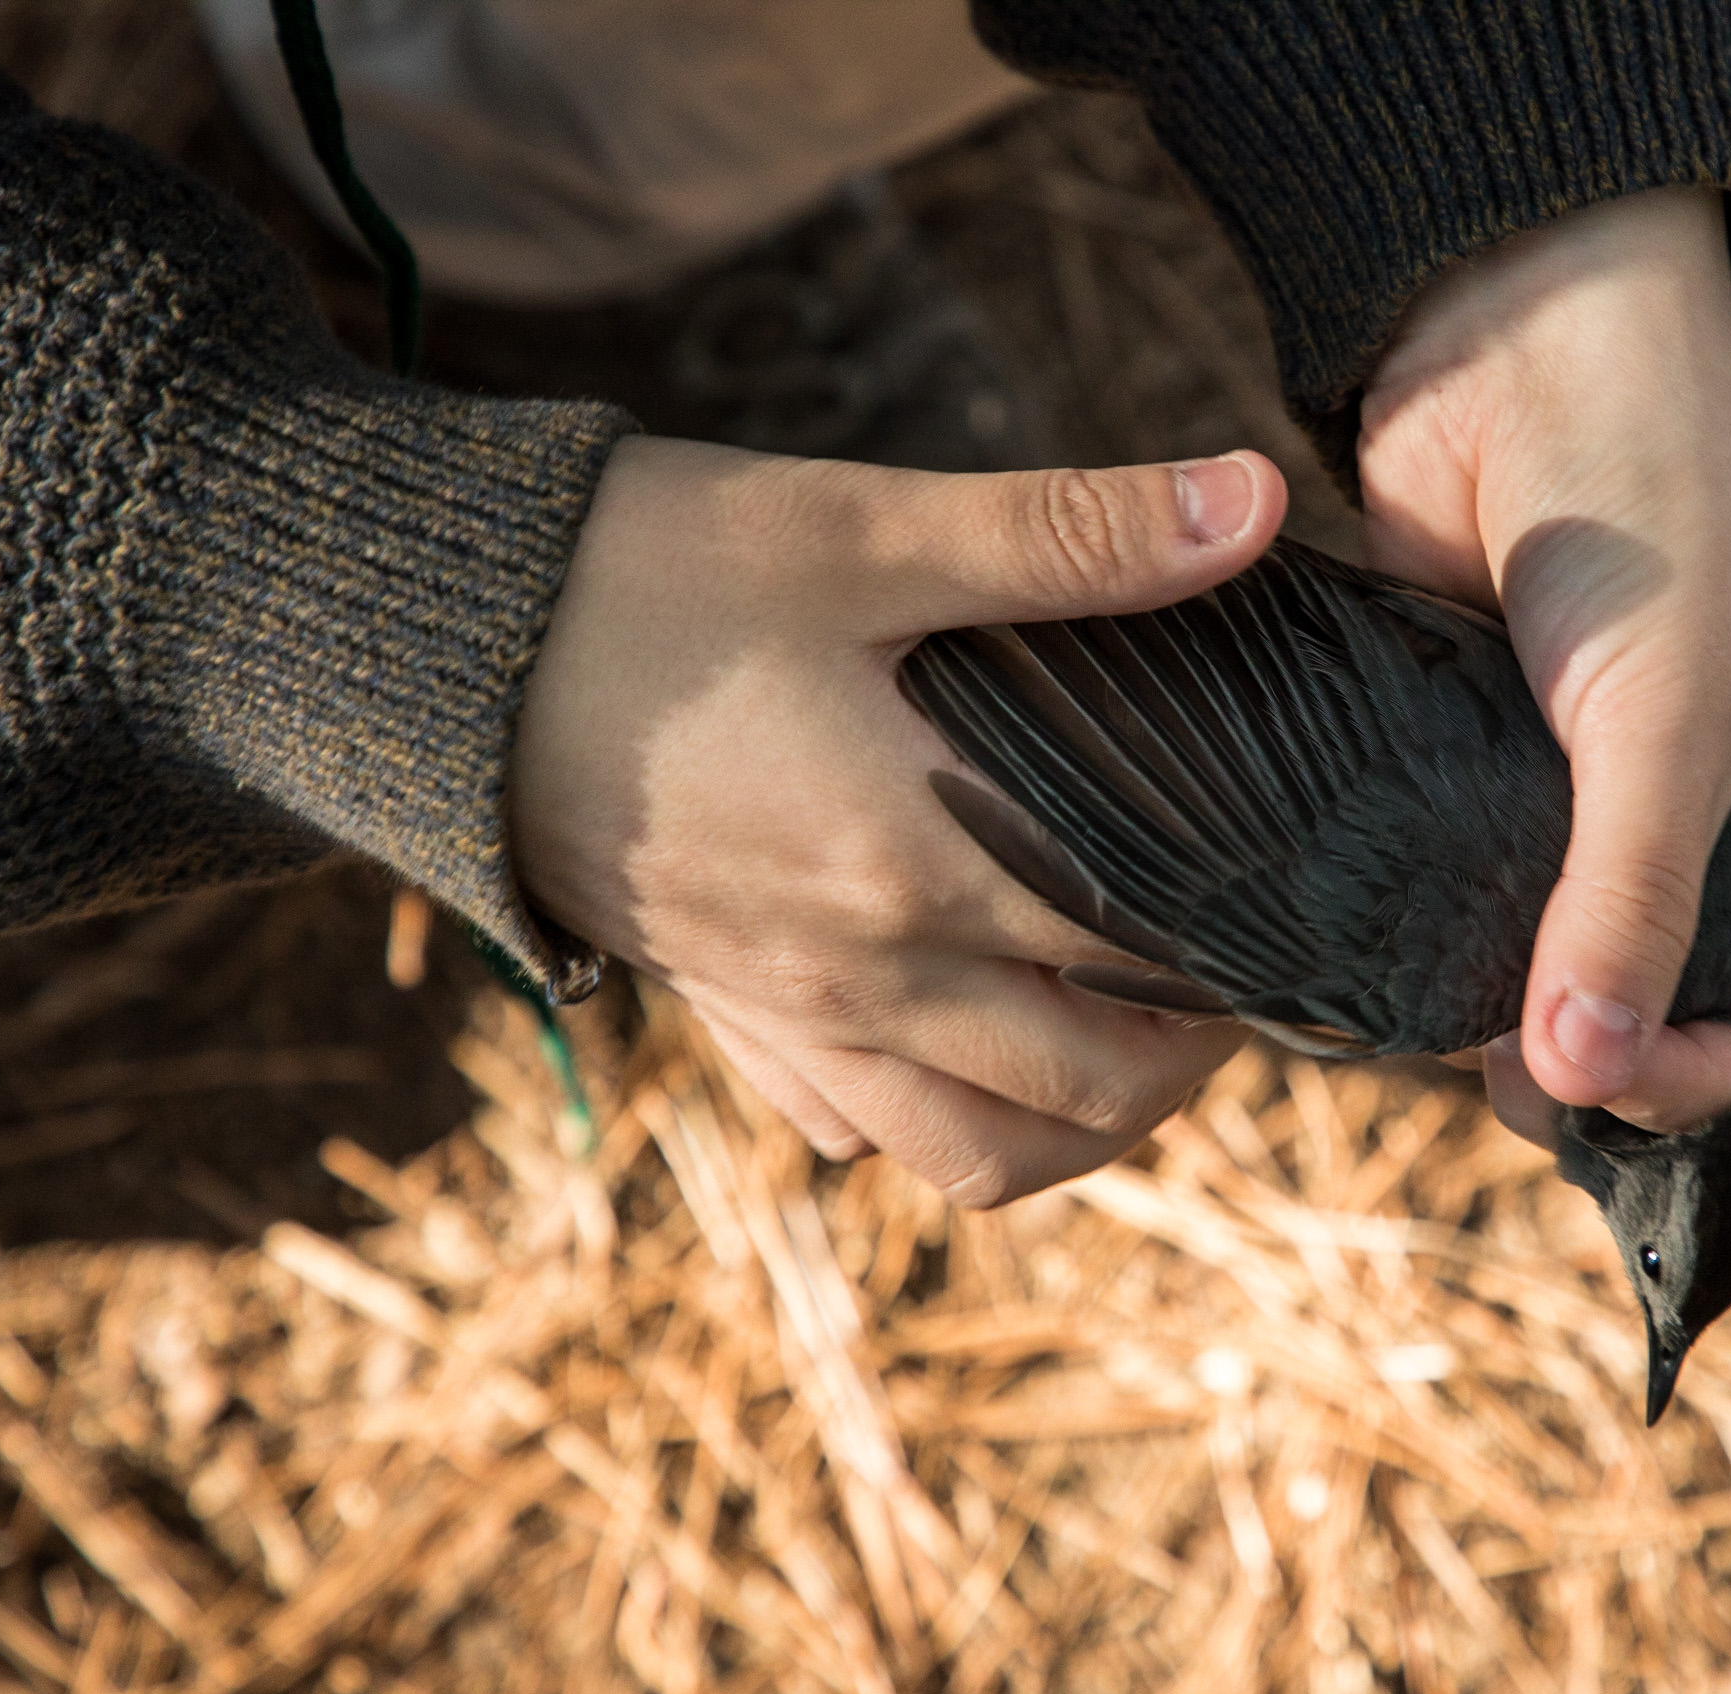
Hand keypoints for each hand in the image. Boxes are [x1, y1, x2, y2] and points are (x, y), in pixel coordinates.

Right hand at [510, 437, 1284, 1204]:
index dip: (1255, 958)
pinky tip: (966, 1039)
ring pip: (973, 1156)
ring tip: (1124, 1036)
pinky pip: (853, 1129)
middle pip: (1084, 1097)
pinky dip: (936, 1121)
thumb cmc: (644, 571)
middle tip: (1235, 974)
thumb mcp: (860, 529)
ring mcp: (786, 1012)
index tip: (1307, 912)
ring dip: (1074, 1127)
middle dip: (1188, 1064)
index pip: (1149, 967)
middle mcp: (865, 974)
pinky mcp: (720, 1009)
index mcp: (923, 861)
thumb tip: (1248, 500)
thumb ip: (1068, 532)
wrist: (423, 648)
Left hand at [1360, 186, 1730, 1137]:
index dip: (1707, 1094)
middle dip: (1582, 1078)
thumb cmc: (1655, 512)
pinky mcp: (1453, 769)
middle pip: (1647, 1025)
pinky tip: (1358, 954)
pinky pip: (1435, 894)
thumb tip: (1580, 1083)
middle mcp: (1681, 839)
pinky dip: (1405, 938)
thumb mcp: (1668, 718)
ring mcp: (1562, 809)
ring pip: (1529, 972)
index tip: (1603, 1089)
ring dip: (1482, 1018)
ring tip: (1419, 1018)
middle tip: (1491, 1075)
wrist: (1525, 335)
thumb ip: (1631, 899)